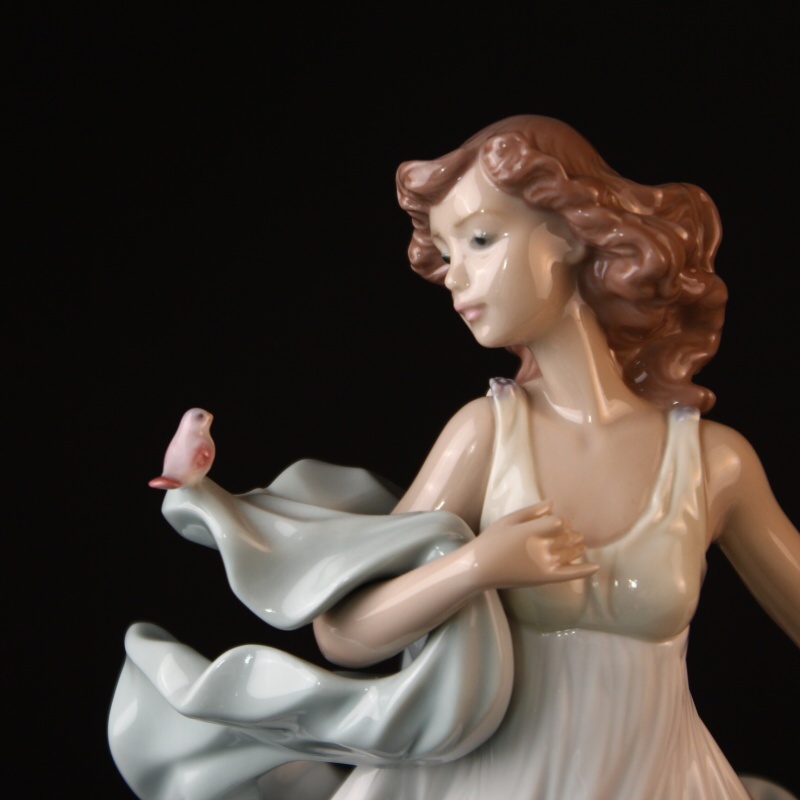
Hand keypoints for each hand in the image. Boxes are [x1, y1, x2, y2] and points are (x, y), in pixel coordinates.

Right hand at [472, 501, 597, 589]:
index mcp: (532, 530)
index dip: (560, 521)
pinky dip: (584, 571)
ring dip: (577, 546)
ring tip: (578, 543)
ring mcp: (545, 563)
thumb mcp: (508, 520)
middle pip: (567, 536)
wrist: (481, 568)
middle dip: (570, 533)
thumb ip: (531, 511)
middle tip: (568, 532)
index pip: (559, 521)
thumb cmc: (492, 541)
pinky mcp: (546, 578)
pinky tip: (596, 567)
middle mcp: (541, 546)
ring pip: (571, 552)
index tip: (557, 522)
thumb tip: (552, 504)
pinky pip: (570, 574)